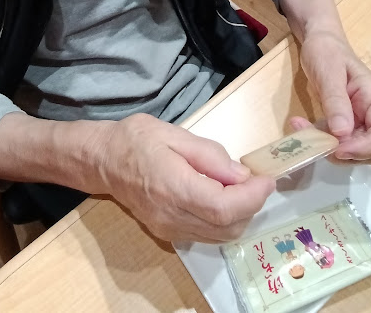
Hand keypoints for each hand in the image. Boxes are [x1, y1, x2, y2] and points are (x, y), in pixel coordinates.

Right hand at [93, 113, 274, 242]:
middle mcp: (173, 216)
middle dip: (251, 205)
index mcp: (174, 188)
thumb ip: (210, 155)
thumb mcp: (174, 134)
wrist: (103, 160)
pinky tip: (222, 196)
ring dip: (240, 215)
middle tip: (256, 179)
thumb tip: (241, 175)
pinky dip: (224, 220)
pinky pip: (206, 234)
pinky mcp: (167, 233)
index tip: (267, 179)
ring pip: (220, 236)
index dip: (253, 197)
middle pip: (227, 227)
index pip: (224, 207)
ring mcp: (169, 229)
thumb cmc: (136, 140)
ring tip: (241, 186)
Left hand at [296, 31, 370, 161]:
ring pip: (354, 148)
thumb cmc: (326, 51)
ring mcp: (359, 117)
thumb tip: (342, 134)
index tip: (338, 149)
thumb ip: (336, 102)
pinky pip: (338, 139)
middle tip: (317, 145)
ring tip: (303, 130)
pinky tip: (300, 126)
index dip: (365, 148)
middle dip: (347, 153)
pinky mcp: (345, 120)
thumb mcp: (328, 73)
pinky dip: (321, 139)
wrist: (319, 40)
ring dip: (330, 148)